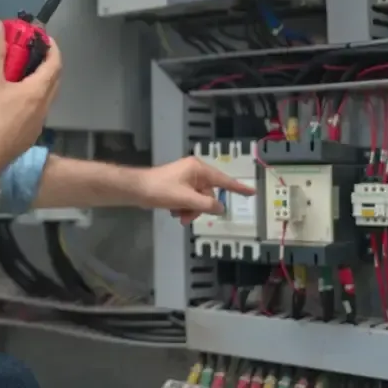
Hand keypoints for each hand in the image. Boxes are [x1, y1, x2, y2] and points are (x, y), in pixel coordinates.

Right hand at [0, 19, 61, 175]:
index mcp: (38, 91)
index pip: (55, 62)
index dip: (51, 46)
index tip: (40, 36)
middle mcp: (44, 107)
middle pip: (53, 78)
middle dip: (44, 61)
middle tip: (26, 50)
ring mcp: (38, 123)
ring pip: (45, 95)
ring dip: (36, 79)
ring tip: (16, 71)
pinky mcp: (29, 135)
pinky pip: (36, 109)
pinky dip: (30, 96)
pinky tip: (10, 97)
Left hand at [137, 157, 254, 223]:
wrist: (136, 189)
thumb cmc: (160, 190)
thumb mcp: (186, 199)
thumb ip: (206, 204)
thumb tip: (220, 207)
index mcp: (198, 169)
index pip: (223, 180)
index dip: (238, 188)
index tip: (252, 192)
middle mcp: (194, 171)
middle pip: (208, 194)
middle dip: (200, 208)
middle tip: (187, 218)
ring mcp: (185, 178)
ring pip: (198, 199)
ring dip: (190, 210)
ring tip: (178, 215)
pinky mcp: (177, 186)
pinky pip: (189, 199)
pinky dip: (184, 207)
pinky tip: (173, 212)